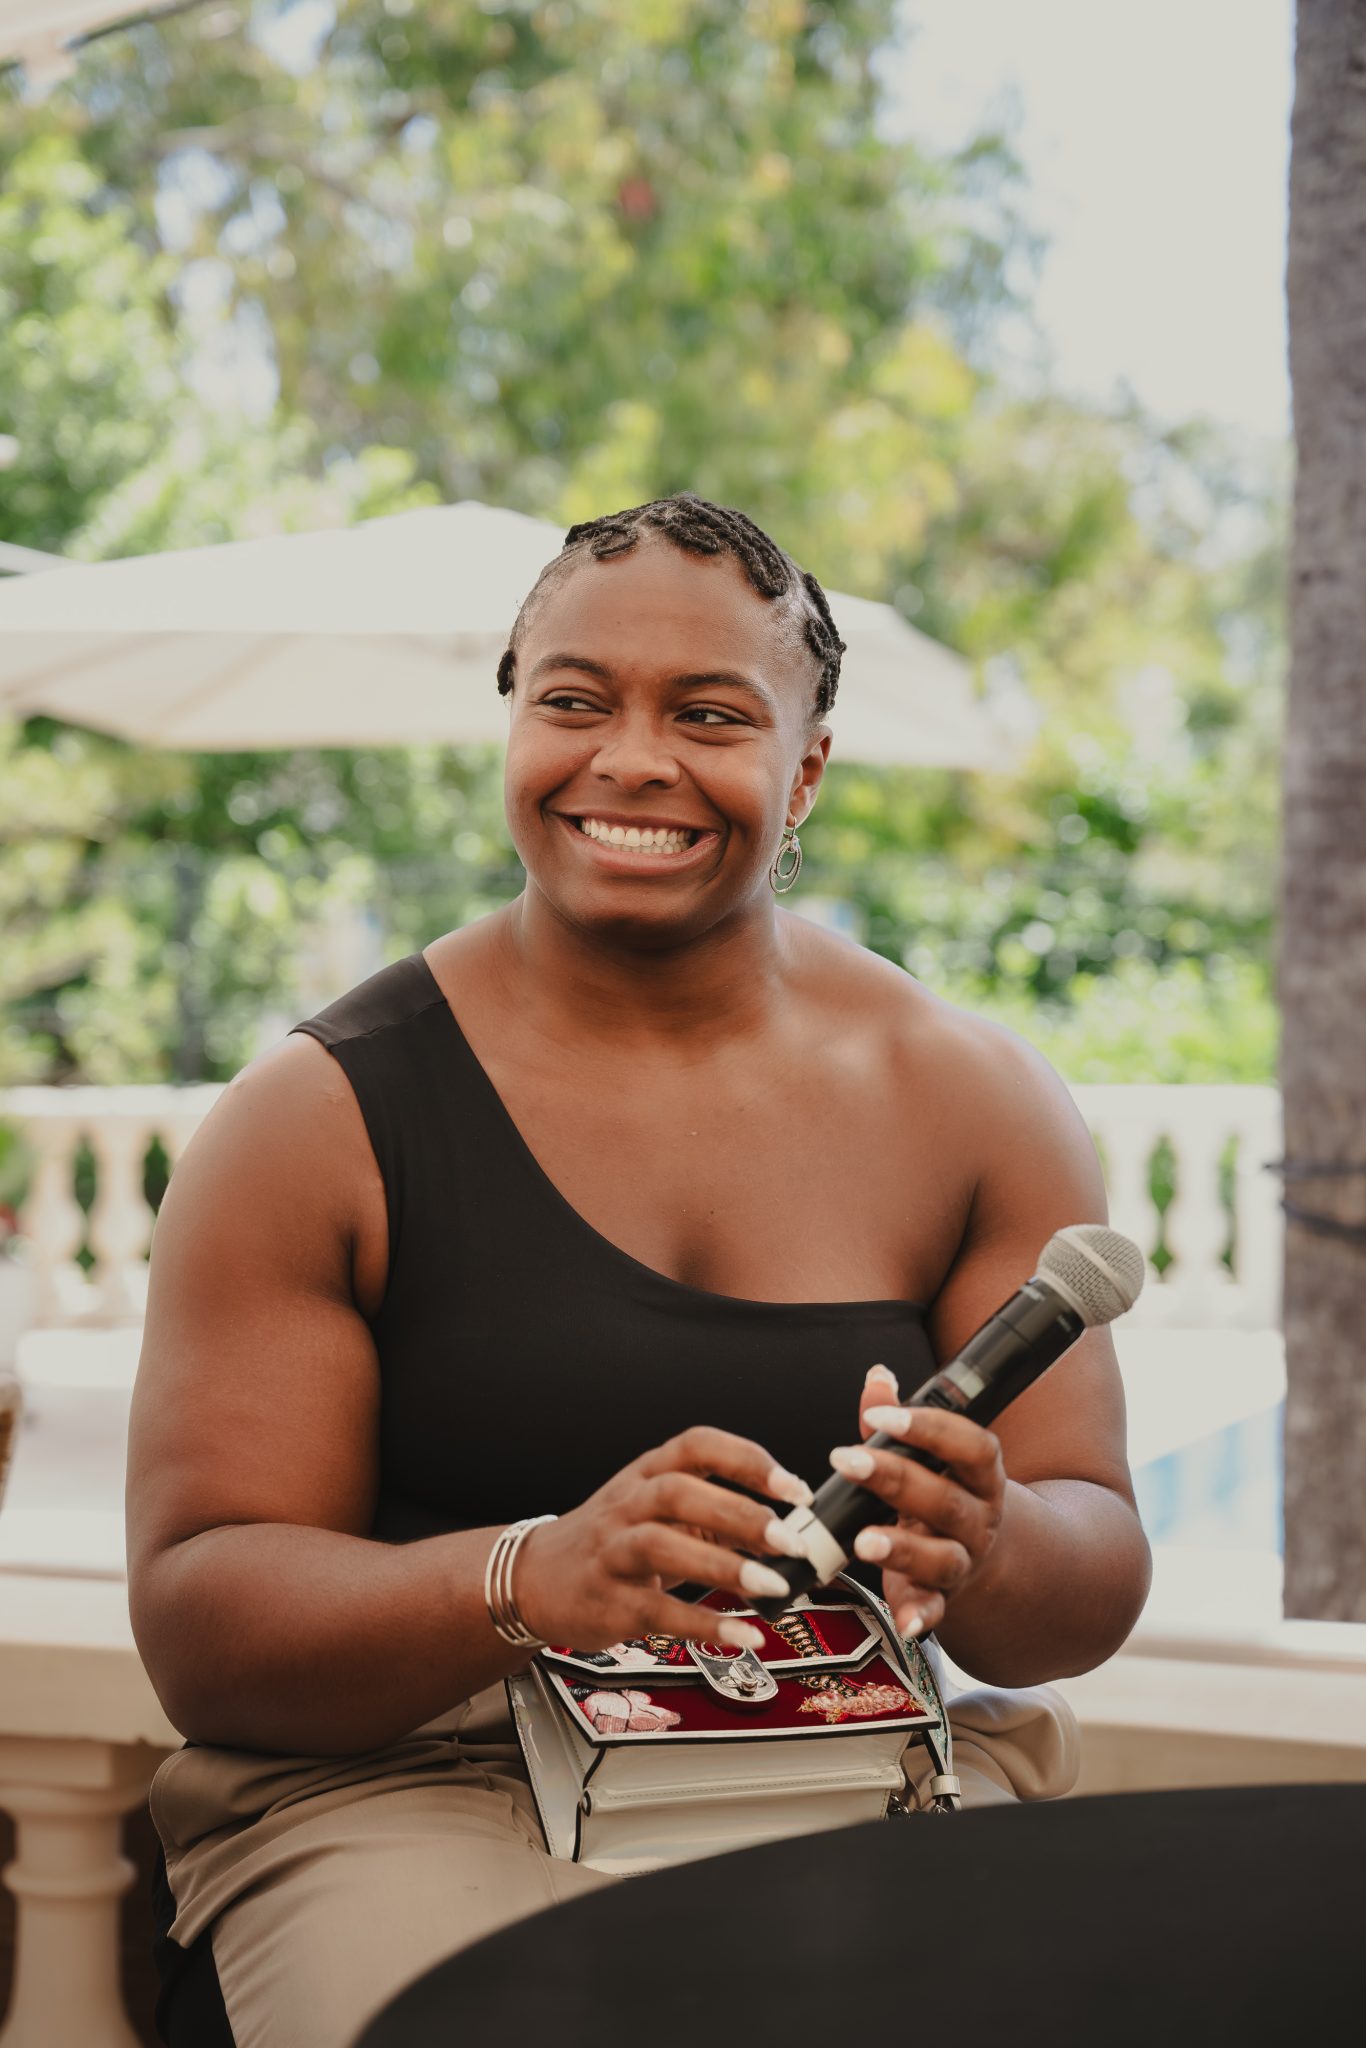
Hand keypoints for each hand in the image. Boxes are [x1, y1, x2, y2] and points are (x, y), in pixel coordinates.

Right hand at [511, 1426, 813, 1654]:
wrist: (537, 1579)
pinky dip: (703, 1624)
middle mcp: (628, 1504)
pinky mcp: (608, 1601)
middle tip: (790, 1541)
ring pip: (662, 1545)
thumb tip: (785, 1533)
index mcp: (647, 1473)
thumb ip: (715, 1514)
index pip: (697, 1445)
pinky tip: (743, 1634)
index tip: (793, 1487)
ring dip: (723, 1565)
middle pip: (678, 1491)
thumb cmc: (612, 1540)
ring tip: (772, 1587)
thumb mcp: (656, 1510)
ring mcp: (612, 1551)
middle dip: (740, 1513)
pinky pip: (656, 1610)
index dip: (747, 1460)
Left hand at [828, 1364, 1006, 1639]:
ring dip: (903, 1549)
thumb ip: (899, 1419)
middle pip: (944, 1500)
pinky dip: (922, 1616)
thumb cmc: (942, 1491)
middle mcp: (978, 1518)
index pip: (970, 1447)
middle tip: (847, 1459)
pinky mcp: (941, 1598)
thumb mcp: (929, 1458)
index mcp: (979, 1476)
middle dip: (896, 1479)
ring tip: (863, 1541)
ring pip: (942, 1558)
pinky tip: (905, 1623)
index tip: (881, 1416)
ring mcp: (962, 1561)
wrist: (986, 1558)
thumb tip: (878, 1377)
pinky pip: (936, 1610)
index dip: (930, 1428)